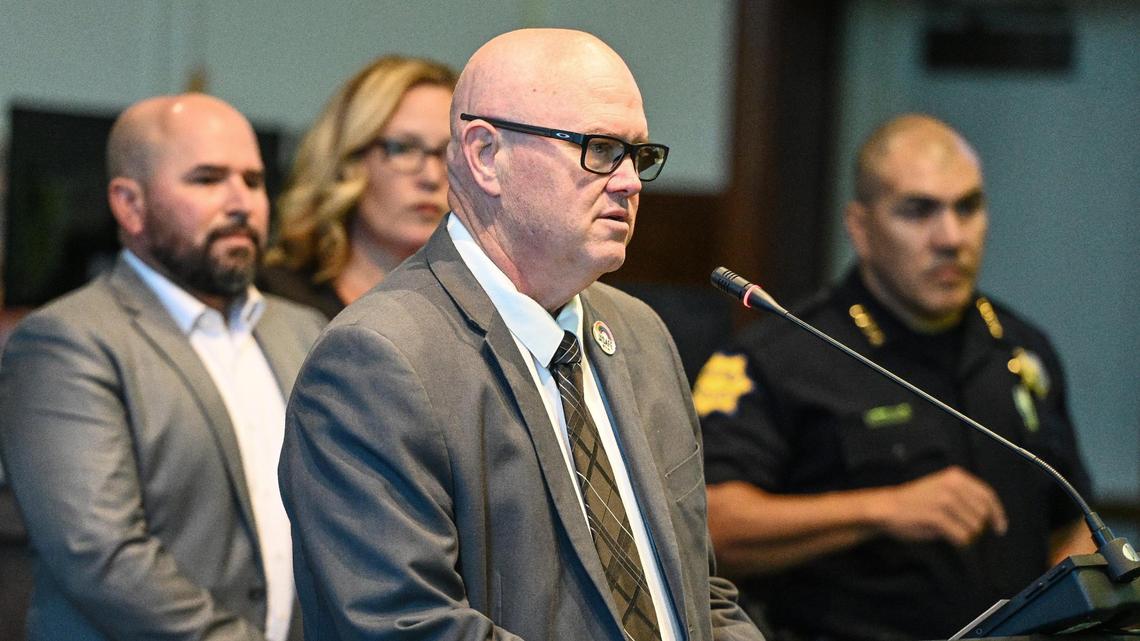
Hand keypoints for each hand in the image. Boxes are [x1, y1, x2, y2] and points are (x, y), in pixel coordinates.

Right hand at [875, 466, 1007, 545]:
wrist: (888, 507)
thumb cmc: (915, 501)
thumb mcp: (942, 488)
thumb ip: (964, 496)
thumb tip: (989, 516)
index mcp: (956, 476)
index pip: (988, 496)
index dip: (998, 515)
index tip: (1000, 528)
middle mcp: (953, 486)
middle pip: (983, 514)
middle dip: (977, 527)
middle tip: (964, 531)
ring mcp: (945, 501)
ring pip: (974, 528)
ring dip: (966, 535)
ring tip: (950, 531)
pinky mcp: (938, 517)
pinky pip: (962, 536)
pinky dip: (959, 541)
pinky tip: (948, 537)